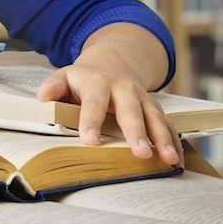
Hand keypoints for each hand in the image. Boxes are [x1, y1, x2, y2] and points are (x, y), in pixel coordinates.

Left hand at [38, 63, 179, 165]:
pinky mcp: (155, 109)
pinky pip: (167, 125)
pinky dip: (174, 142)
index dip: (91, 121)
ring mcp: (143, 99)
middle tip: (140, 153)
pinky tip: (179, 161)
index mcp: (98, 83)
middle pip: (131, 111)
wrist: (113, 63)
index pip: (94, 103)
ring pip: (155, 119)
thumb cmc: (84, 78)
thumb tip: (43, 97)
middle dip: (137, 132)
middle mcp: (125, 90)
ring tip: (169, 160)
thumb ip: (53, 86)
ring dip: (163, 139)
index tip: (90, 141)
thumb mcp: (65, 75)